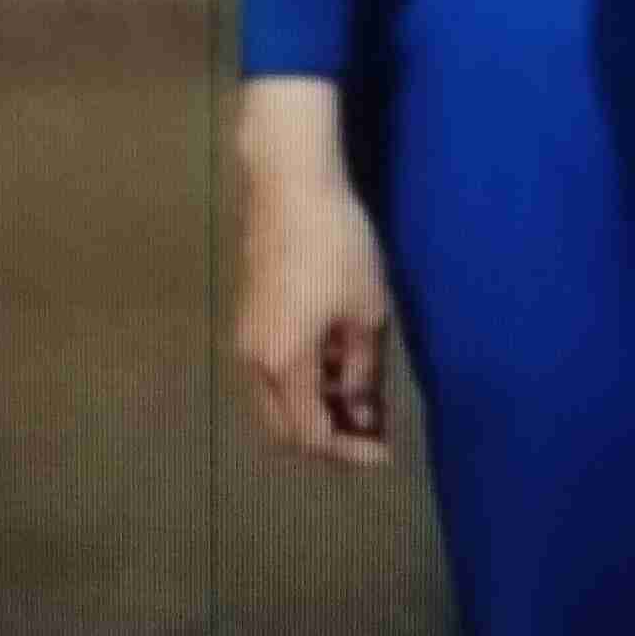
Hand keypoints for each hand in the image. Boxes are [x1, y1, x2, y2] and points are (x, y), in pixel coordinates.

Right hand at [231, 115, 396, 471]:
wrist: (290, 184)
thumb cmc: (337, 245)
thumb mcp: (365, 311)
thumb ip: (362, 371)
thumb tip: (361, 411)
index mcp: (284, 365)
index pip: (313, 436)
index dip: (351, 452)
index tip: (387, 450)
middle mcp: (255, 361)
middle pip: (285, 430)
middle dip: (328, 439)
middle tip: (370, 434)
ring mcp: (248, 338)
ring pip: (276, 402)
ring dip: (314, 410)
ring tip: (360, 399)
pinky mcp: (250, 317)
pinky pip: (273, 373)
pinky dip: (303, 384)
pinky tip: (338, 366)